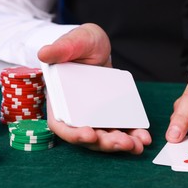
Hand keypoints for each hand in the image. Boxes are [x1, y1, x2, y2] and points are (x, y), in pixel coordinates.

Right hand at [38, 23, 151, 153]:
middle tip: (123, 142)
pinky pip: (120, 128)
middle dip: (105, 143)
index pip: (62, 125)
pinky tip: (144, 138)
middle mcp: (77, 113)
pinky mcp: (111, 113)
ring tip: (138, 145)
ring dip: (120, 144)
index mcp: (61, 101)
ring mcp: (95, 115)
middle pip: (88, 137)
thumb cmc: (81, 43)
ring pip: (105, 137)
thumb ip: (62, 48)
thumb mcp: (73, 41)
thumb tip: (44, 52)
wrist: (98, 46)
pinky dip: (131, 135)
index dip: (73, 134)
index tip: (89, 135)